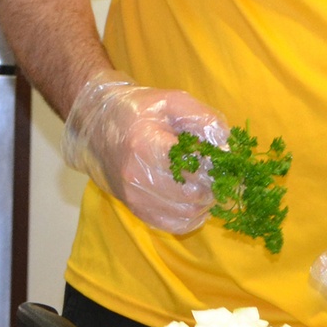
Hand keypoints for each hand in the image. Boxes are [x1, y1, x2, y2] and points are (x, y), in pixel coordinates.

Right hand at [61, 69, 229, 233]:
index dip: (216, 164)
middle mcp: (136, 177)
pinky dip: (193, 216)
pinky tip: (197, 200)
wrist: (99, 125)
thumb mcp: (174, 101)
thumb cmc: (141, 110)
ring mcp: (134, 197)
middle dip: (214, 184)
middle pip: (192, 193)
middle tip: (220, 171)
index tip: (222, 156)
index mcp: (145, 145)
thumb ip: (204, 120)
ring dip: (206, 201)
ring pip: (186, 213)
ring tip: (208, 182)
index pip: (194, 167)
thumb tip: (226, 148)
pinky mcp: (136, 210)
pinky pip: (174, 225)